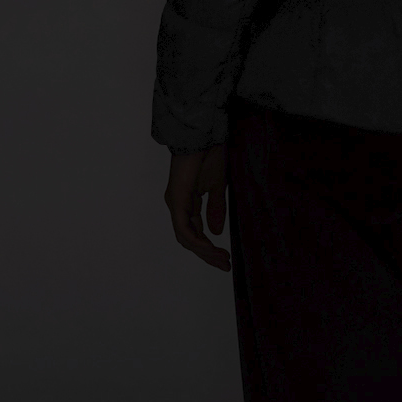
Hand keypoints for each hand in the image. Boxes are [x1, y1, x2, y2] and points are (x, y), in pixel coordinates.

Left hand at [164, 144, 230, 270]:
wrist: (204, 136)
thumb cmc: (210, 155)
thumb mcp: (218, 186)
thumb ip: (216, 208)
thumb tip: (216, 232)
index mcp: (186, 202)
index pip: (194, 232)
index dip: (208, 248)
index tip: (226, 258)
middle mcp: (177, 205)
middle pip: (189, 239)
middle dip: (207, 255)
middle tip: (225, 265)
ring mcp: (175, 203)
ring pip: (186, 237)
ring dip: (204, 251)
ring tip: (223, 259)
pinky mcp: (177, 200)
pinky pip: (184, 229)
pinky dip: (197, 241)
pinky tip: (211, 247)